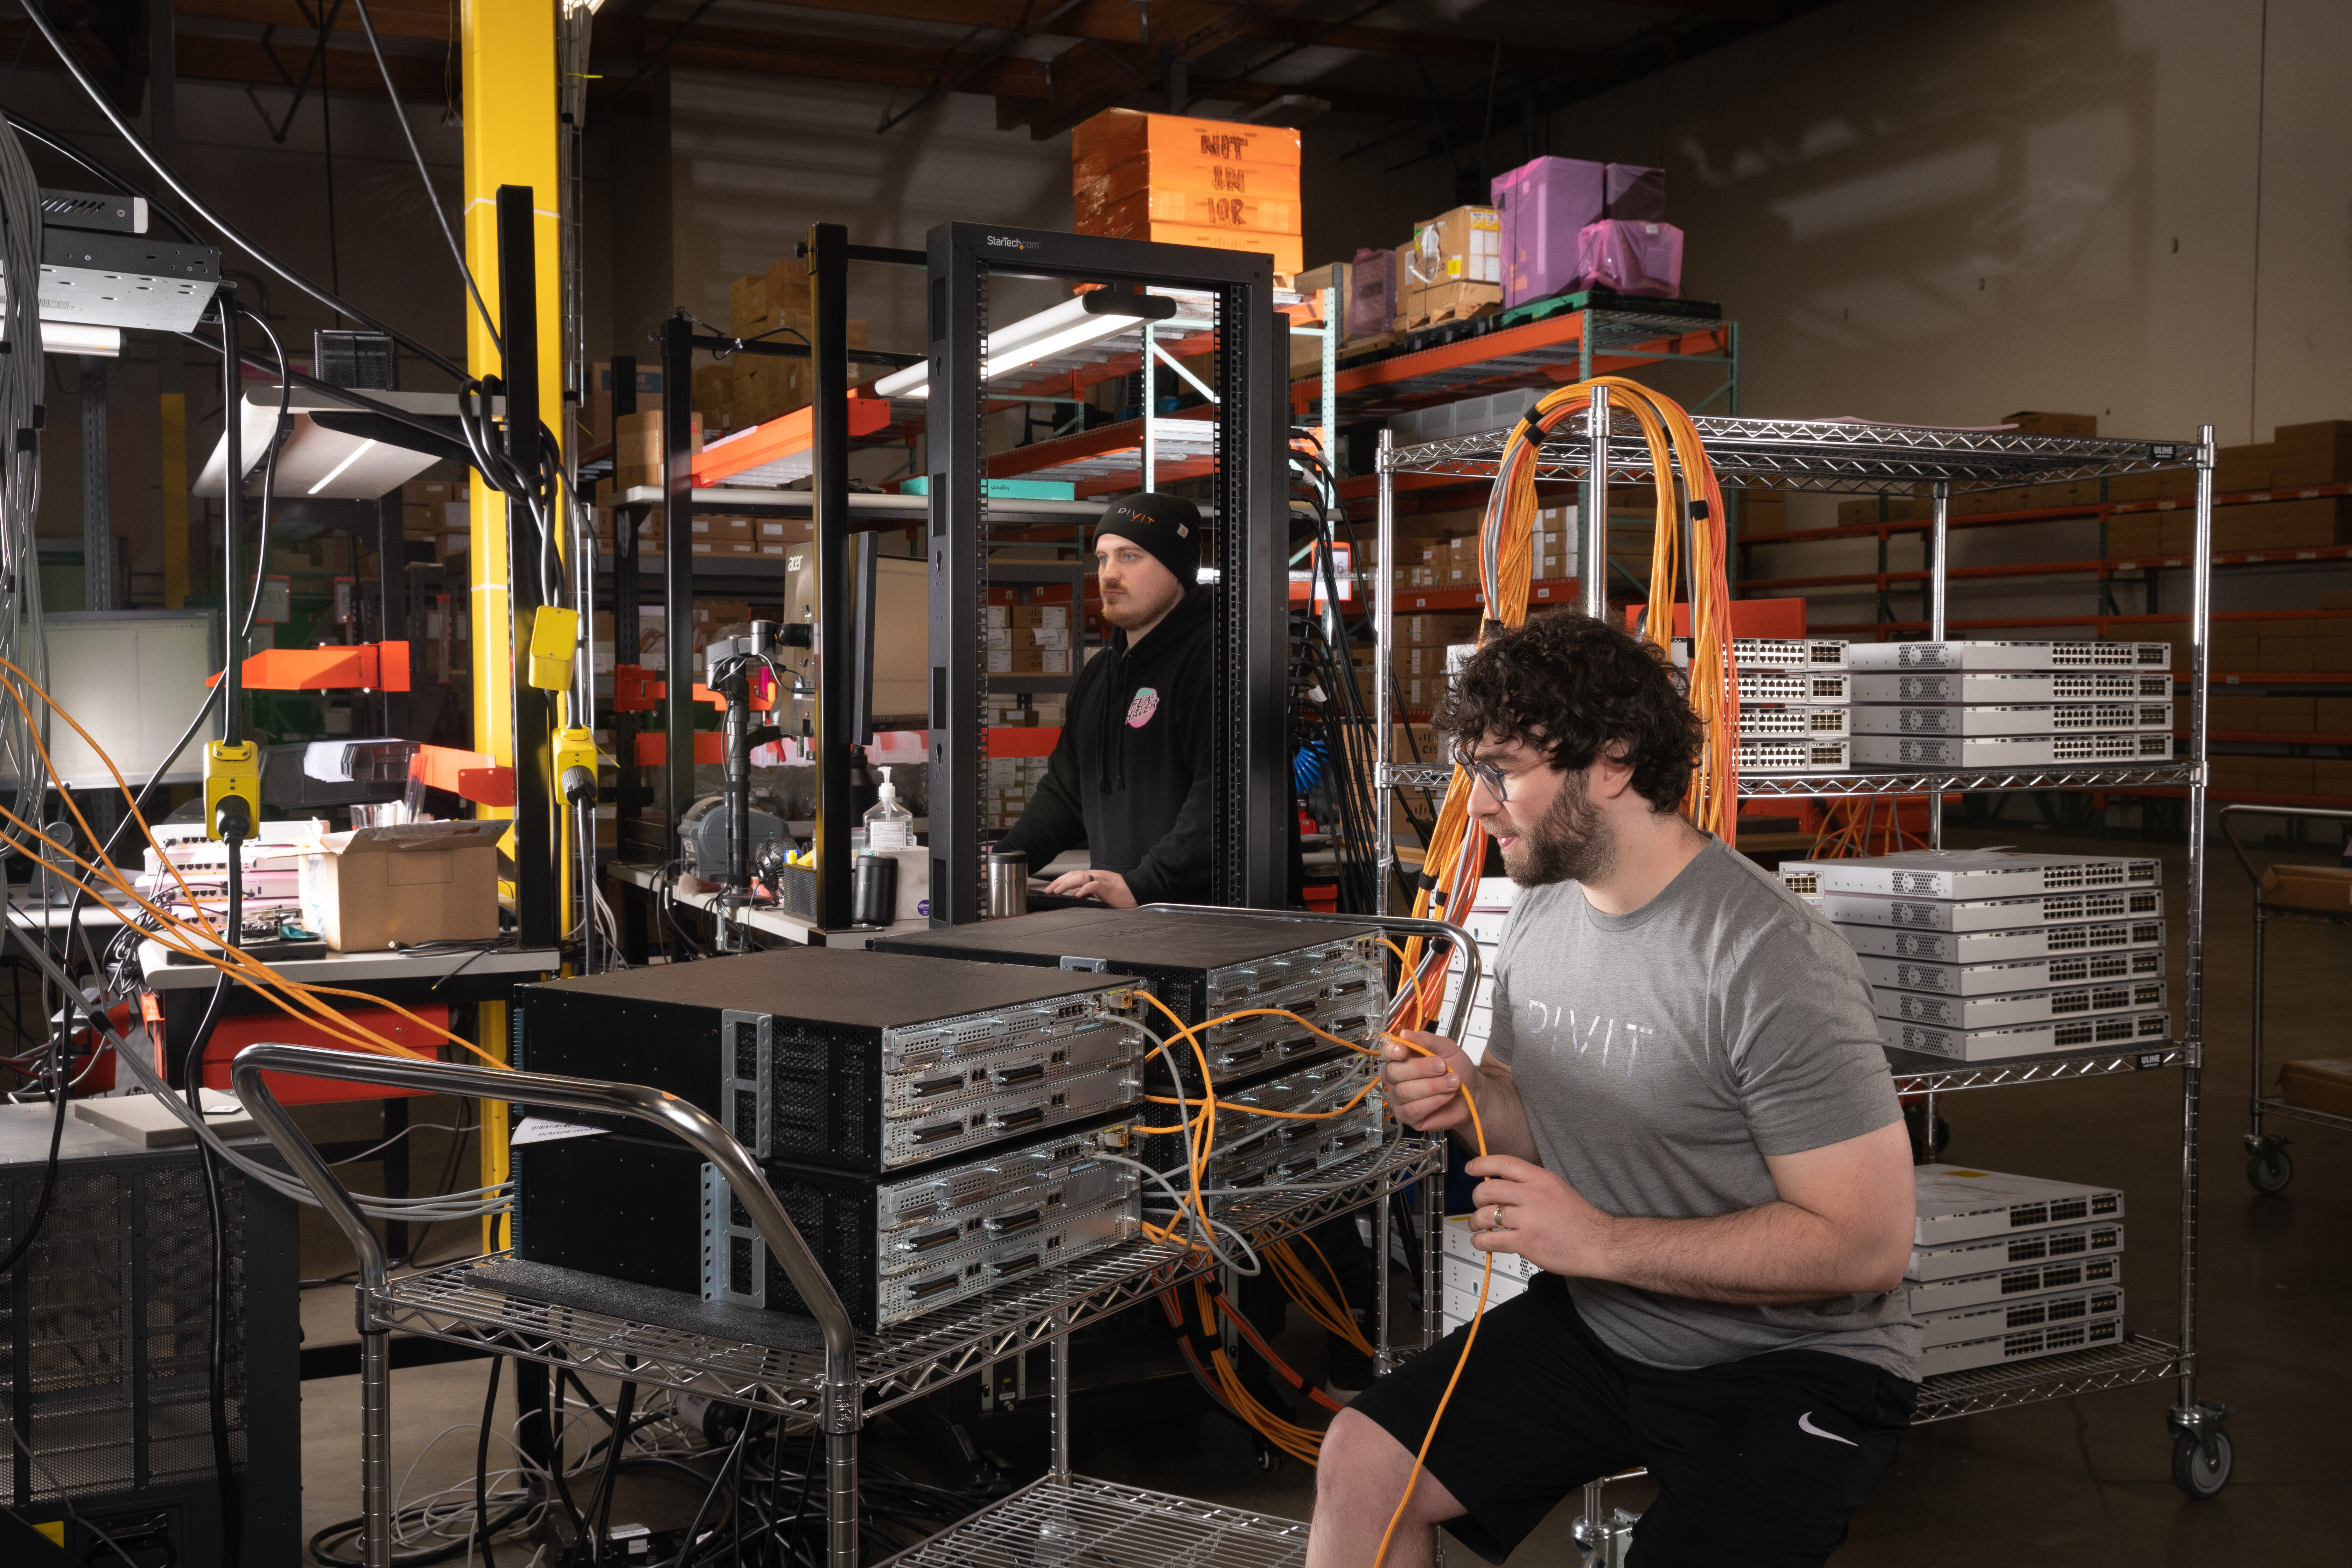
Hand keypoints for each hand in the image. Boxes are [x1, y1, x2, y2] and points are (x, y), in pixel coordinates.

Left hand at [1045, 868, 1135, 907]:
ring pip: (1080, 877)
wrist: (1137, 890)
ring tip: (1058, 891)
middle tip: (1049, 890)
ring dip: (1067, 884)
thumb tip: (1075, 894)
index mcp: (1093, 877)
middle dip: (1059, 882)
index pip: (1072, 875)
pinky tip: (1078, 894)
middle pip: (1073, 874)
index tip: (1050, 889)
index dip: (1060, 881)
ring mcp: (1101, 880)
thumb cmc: (1120, 893)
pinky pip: (1094, 885)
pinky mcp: (1108, 887)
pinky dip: (1085, 889)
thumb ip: (1087, 892)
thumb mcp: (1099, 892)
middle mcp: (1095, 876)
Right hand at [1382, 1030, 1474, 1133]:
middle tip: (1443, 1067)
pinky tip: (1446, 1096)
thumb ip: (1426, 1040)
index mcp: (1401, 1058)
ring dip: (1433, 1086)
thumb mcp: (1446, 1048)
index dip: (1392, 1052)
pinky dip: (1433, 1101)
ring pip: (1405, 1091)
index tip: (1404, 1052)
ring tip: (1453, 1082)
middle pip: (1394, 1072)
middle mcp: (1396, 1078)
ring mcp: (1400, 1098)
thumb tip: (1404, 1034)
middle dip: (1421, 1069)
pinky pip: (1413, 1109)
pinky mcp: (1408, 1116)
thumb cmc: (1458, 1068)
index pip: (1387, 1053)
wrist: (1473, 1091)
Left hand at [1465, 1155, 1616, 1278]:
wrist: (1600, 1243)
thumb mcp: (1557, 1188)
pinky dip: (1481, 1241)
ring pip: (1485, 1215)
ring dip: (1475, 1221)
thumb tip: (1504, 1186)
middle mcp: (1533, 1195)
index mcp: (1541, 1178)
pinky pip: (1492, 1240)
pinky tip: (1482, 1242)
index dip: (1481, 1164)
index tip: (1470, 1168)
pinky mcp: (1526, 1242)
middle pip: (1487, 1189)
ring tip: (1477, 1225)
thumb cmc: (1581, 1219)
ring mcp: (1528, 1219)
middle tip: (1478, 1204)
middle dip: (1476, 1198)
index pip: (1503, 1163)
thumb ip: (1531, 1185)